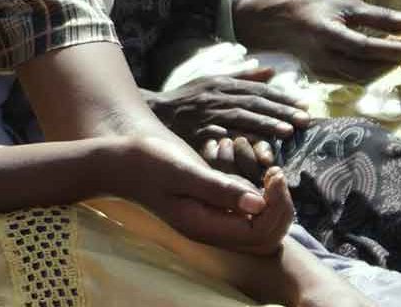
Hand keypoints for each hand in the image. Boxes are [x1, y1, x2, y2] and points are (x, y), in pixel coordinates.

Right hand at [107, 136, 291, 255]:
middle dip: (281, 209)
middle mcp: (210, 232)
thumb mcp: (182, 171)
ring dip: (274, 206)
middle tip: (276, 175)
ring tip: (271, 176)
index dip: (276, 206)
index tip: (273, 174)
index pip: (258, 232)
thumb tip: (258, 202)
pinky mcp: (212, 213)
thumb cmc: (146, 163)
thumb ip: (217, 189)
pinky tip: (258, 179)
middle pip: (265, 238)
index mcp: (202, 226)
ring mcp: (211, 224)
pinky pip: (249, 218)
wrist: (119, 164)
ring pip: (261, 231)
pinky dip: (263, 201)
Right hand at [149, 68, 313, 179]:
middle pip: (253, 102)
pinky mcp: (196, 131)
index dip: (282, 97)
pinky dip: (237, 139)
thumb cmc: (186, 98)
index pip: (258, 90)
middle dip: (280, 110)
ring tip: (287, 131)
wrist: (153, 111)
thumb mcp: (212, 80)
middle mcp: (216, 96)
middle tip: (305, 120)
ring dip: (264, 124)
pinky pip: (220, 135)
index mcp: (222, 83)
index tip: (305, 105)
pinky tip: (254, 146)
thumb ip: (242, 76)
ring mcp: (206, 114)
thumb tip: (271, 71)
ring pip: (239, 117)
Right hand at [234, 0, 400, 82]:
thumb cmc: (313, 8)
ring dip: (383, 68)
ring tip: (393, 53)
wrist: (277, 24)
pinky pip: (352, 80)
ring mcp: (320, 70)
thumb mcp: (346, 4)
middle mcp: (321, 56)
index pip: (362, 46)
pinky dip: (370, 72)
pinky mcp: (322, 77)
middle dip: (391, 62)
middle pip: (365, 69)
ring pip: (361, 78)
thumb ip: (381, 16)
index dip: (389, 49)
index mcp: (325, 33)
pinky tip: (375, 60)